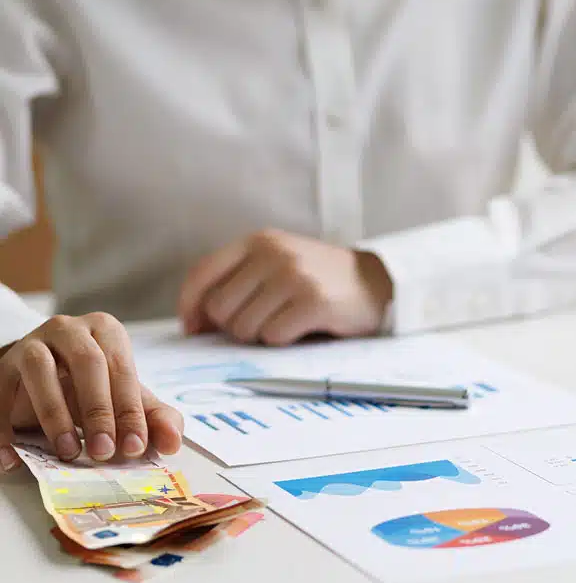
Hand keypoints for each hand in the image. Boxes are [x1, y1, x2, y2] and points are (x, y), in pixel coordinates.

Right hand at [0, 313, 184, 473]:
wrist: (42, 378)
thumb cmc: (91, 387)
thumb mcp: (125, 399)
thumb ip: (153, 418)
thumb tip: (173, 442)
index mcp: (106, 331)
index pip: (123, 368)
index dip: (130, 410)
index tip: (133, 446)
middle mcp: (69, 329)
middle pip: (88, 363)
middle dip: (98, 410)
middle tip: (103, 451)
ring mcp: (32, 343)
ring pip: (41, 370)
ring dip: (55, 415)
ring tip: (67, 452)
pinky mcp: (2, 365)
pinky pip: (0, 393)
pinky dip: (4, 428)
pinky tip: (12, 458)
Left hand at [178, 229, 393, 345]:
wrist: (377, 282)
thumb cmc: (319, 279)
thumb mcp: (277, 263)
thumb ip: (239, 281)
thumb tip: (196, 322)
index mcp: (258, 241)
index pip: (202, 273)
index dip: (191, 305)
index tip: (194, 327)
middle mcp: (273, 254)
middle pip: (220, 308)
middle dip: (234, 325)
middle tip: (262, 322)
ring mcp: (294, 276)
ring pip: (244, 327)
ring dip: (261, 335)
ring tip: (286, 321)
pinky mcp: (313, 302)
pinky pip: (273, 337)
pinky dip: (284, 341)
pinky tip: (303, 327)